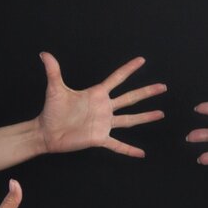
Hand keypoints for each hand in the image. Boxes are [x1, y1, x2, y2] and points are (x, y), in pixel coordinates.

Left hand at [36, 52, 165, 157]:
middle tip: (163, 86)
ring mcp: (104, 123)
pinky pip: (117, 145)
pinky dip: (129, 150)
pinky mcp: (99, 138)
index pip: (116, 78)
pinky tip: (141, 154)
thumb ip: (53, 70)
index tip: (142, 60)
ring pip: (130, 119)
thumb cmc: (51, 110)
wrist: (46, 132)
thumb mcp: (55, 89)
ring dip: (145, 117)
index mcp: (97, 94)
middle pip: (130, 98)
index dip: (129, 69)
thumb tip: (44, 54)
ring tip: (161, 114)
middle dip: (146, 92)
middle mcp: (104, 108)